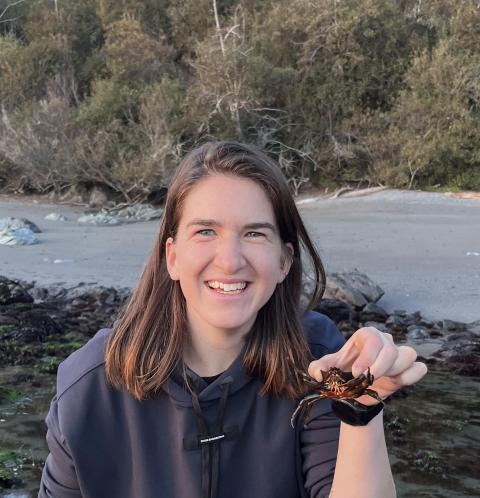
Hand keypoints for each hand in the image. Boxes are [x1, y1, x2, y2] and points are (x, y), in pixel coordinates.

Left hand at [308, 327, 427, 405]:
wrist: (356, 390)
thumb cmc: (342, 372)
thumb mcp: (328, 369)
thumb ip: (318, 368)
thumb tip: (317, 373)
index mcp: (365, 335)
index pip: (372, 338)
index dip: (367, 357)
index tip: (356, 373)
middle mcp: (384, 340)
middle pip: (391, 349)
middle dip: (379, 368)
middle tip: (366, 380)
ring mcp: (398, 353)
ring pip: (408, 355)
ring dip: (395, 371)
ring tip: (379, 380)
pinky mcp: (409, 368)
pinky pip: (419, 368)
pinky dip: (411, 376)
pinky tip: (396, 383)